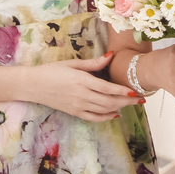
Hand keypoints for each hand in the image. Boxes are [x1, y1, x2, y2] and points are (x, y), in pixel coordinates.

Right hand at [27, 51, 141, 121]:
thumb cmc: (52, 70)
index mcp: (82, 80)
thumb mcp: (73, 63)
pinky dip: (106, 117)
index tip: (136, 92)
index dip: (123, 91)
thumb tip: (111, 56)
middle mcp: (82, 95)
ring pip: (103, 110)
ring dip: (119, 108)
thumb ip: (93, 63)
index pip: (107, 88)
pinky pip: (93, 118)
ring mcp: (78, 105)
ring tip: (132, 105)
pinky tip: (115, 114)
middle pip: (109, 101)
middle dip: (127, 102)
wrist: (33, 85)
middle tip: (141, 100)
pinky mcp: (74, 112)